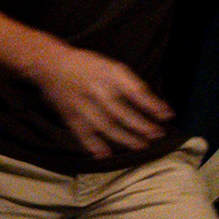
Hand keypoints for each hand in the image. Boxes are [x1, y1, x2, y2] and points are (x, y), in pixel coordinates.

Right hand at [37, 45, 173, 160]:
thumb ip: (129, 83)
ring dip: (125, 137)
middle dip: (142, 125)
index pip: (136, 91)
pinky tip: (105, 154)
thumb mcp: (110, 66)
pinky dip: (94, 145)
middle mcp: (97, 90)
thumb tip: (152, 105)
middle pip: (123, 112)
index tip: (168, 115)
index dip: (153, 104)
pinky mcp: (70, 116)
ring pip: (106, 125)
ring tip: (142, 146)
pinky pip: (83, 133)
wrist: (50, 64)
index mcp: (109, 74)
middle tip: (158, 135)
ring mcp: (83, 105)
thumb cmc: (87, 65)